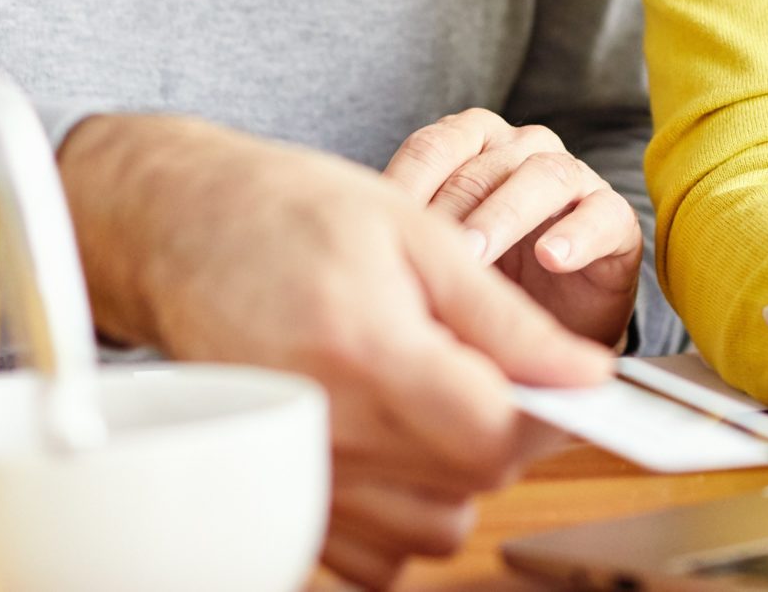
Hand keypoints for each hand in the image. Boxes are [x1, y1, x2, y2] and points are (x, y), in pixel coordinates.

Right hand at [58, 115, 609, 589]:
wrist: (182, 231)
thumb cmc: (294, 214)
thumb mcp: (417, 234)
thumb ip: (504, 317)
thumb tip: (585, 373)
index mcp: (369, 352)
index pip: (493, 434)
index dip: (549, 413)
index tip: (569, 383)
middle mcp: (328, 427)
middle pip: (470, 484)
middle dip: (508, 432)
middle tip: (493, 368)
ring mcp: (298, 470)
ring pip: (430, 529)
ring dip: (459, 475)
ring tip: (439, 396)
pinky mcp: (282, 494)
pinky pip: (375, 552)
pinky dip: (405, 511)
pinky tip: (399, 438)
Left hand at [383, 108, 642, 347]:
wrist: (549, 330)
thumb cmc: (483, 282)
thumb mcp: (436, 259)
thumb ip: (404, 240)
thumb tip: (345, 247)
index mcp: (476, 145)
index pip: (435, 146)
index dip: (407, 181)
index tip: (378, 224)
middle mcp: (525, 151)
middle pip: (485, 162)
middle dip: (453, 206)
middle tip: (427, 250)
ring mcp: (575, 180)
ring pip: (543, 176)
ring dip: (504, 215)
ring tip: (476, 257)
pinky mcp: (615, 219)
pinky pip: (600, 216)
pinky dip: (575, 235)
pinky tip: (551, 258)